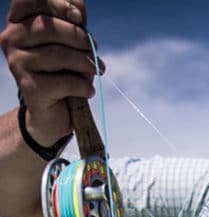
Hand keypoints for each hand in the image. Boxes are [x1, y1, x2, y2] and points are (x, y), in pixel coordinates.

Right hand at [1, 0, 98, 140]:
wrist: (51, 113)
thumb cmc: (62, 72)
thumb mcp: (69, 43)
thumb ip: (72, 23)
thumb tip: (78, 13)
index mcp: (19, 21)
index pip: (32, 0)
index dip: (58, 4)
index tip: (80, 18)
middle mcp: (12, 38)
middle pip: (49, 28)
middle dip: (80, 39)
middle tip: (95, 52)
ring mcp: (17, 62)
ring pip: (58, 55)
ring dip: (85, 64)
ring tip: (96, 71)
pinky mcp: (28, 87)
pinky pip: (63, 81)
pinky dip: (83, 86)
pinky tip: (88, 90)